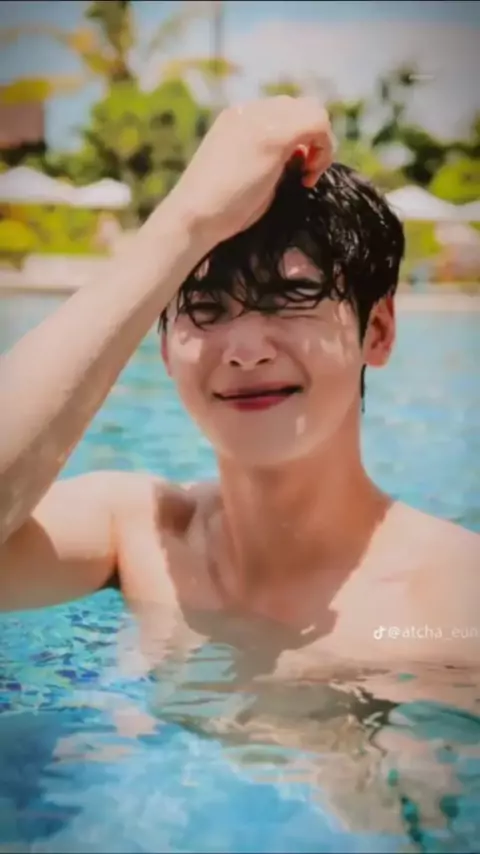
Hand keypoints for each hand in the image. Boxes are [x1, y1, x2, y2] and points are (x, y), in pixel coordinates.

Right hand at [170, 96, 333, 246]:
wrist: (194, 217)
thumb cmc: (218, 209)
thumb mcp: (248, 173)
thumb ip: (271, 158)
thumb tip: (301, 156)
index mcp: (238, 117)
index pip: (284, 112)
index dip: (299, 139)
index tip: (296, 171)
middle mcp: (249, 110)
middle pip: (301, 107)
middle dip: (312, 139)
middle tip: (305, 174)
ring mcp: (261, 120)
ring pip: (314, 111)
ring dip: (320, 143)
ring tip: (307, 176)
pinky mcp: (274, 136)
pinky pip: (318, 124)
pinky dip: (324, 150)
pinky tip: (308, 178)